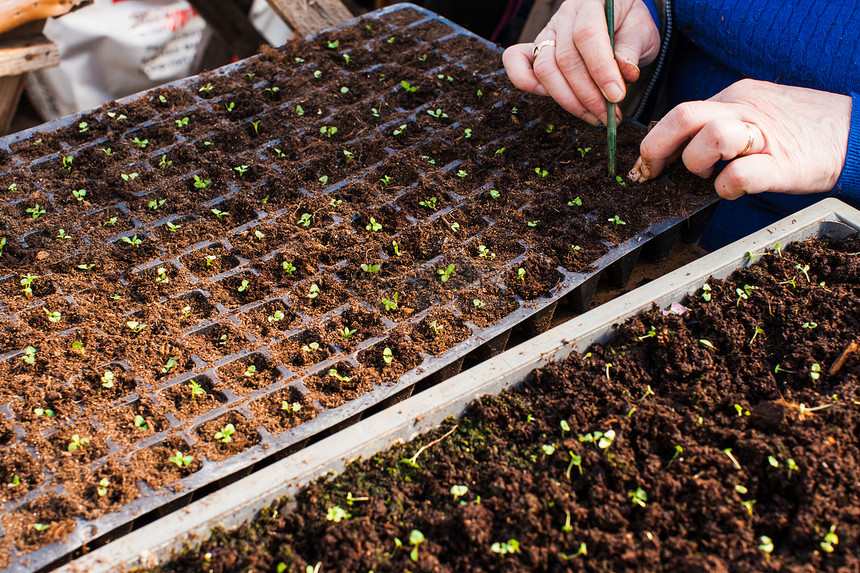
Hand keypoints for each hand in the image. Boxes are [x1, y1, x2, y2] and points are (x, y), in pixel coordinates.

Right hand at [502, 0, 658, 124]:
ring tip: (593, 116)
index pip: (587, 34)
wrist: (619, 20)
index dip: (600, 69)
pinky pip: (517, 64)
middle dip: (587, 94)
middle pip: (565, 58)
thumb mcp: (641, 32)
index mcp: (592, 3)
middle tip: (608, 116)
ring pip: (544, 69)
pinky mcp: (537, 49)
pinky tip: (558, 100)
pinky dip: (529, 85)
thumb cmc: (629, 26)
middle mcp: (565, 16)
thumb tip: (626, 74)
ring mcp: (548, 33)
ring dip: (568, 100)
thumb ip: (631, 51)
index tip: (616, 96)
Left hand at [628, 79, 852, 198]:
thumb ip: (719, 124)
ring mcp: (764, 135)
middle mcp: (744, 109)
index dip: (655, 141)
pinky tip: (731, 190)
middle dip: (656, 148)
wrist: (855, 133)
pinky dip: (726, 187)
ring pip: (709, 137)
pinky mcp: (782, 164)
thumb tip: (677, 148)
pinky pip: (739, 174)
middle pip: (683, 115)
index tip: (646, 164)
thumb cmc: (800, 131)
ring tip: (708, 176)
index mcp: (734, 97)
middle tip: (653, 171)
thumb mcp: (755, 114)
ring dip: (695, 164)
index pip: (679, 112)